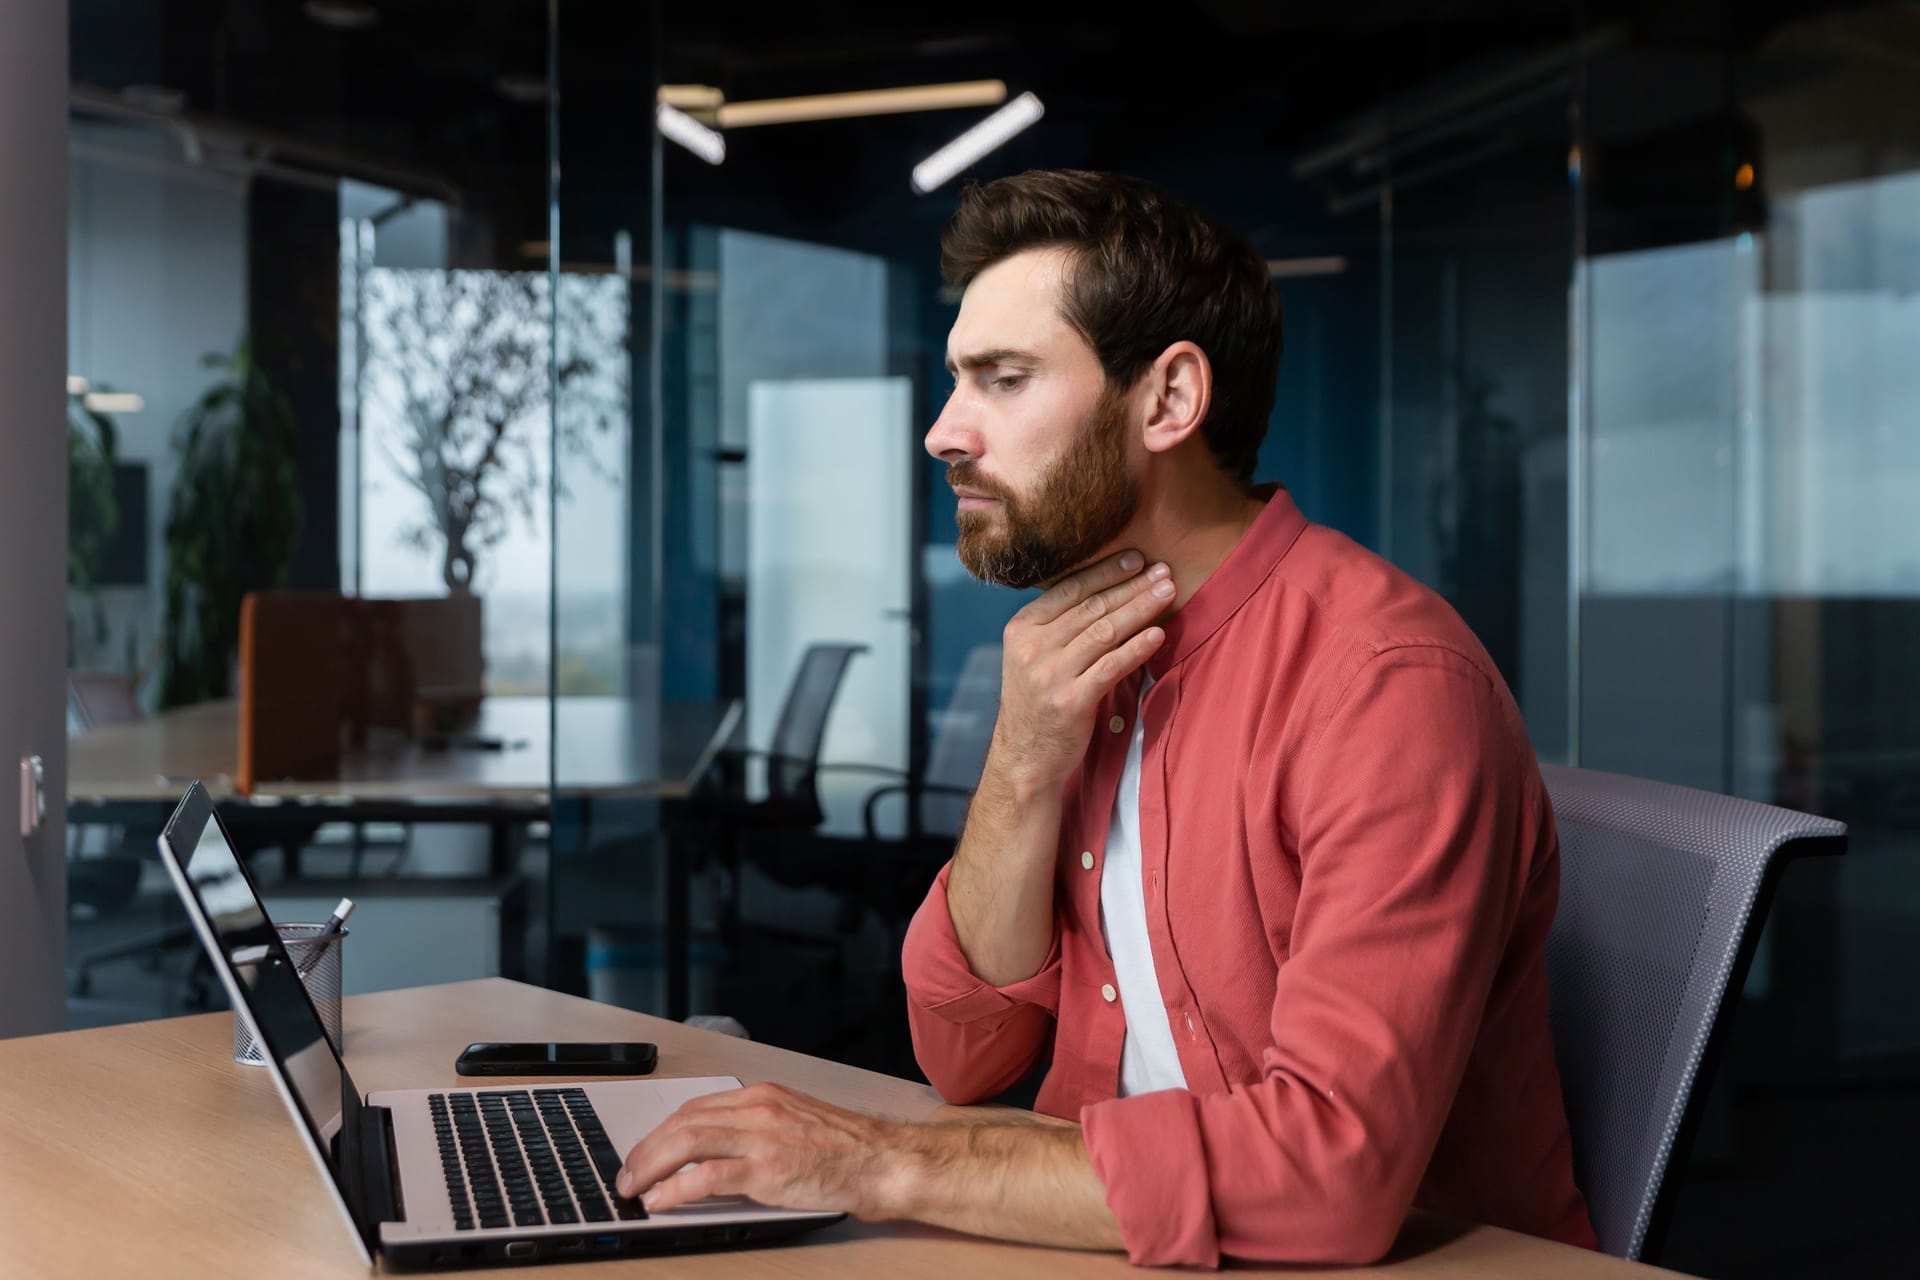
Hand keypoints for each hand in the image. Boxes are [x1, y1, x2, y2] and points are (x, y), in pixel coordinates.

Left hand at [614, 1083, 909, 1219]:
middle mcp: (758, 1109)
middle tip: (627, 1176)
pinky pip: (708, 1176)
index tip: (643, 1152)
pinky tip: (661, 1201)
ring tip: (634, 1190)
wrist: (881, 1161)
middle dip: (645, 1150)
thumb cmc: (845, 1149)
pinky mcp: (768, 1169)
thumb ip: (756, 1129)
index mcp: (762, 1096)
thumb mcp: (794, 1123)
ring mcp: (762, 1138)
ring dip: (651, 1167)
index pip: (695, 1108)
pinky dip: (677, 1188)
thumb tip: (713, 1153)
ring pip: (688, 1142)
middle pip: (683, 1122)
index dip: (660, 1132)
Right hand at [992, 549, 1173, 788]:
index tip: (1136, 558)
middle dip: (1132, 585)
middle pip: (1092, 607)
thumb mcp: (1033, 657)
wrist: (1025, 759)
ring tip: (1168, 592)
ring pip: (1105, 631)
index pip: (1069, 589)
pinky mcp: (1071, 701)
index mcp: (1021, 629)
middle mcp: (1033, 648)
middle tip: (1163, 571)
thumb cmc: (1038, 703)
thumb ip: (1058, 627)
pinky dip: (1137, 647)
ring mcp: (1050, 674)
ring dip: (1141, 608)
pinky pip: (1112, 666)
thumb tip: (1106, 589)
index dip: (1106, 571)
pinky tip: (1158, 634)